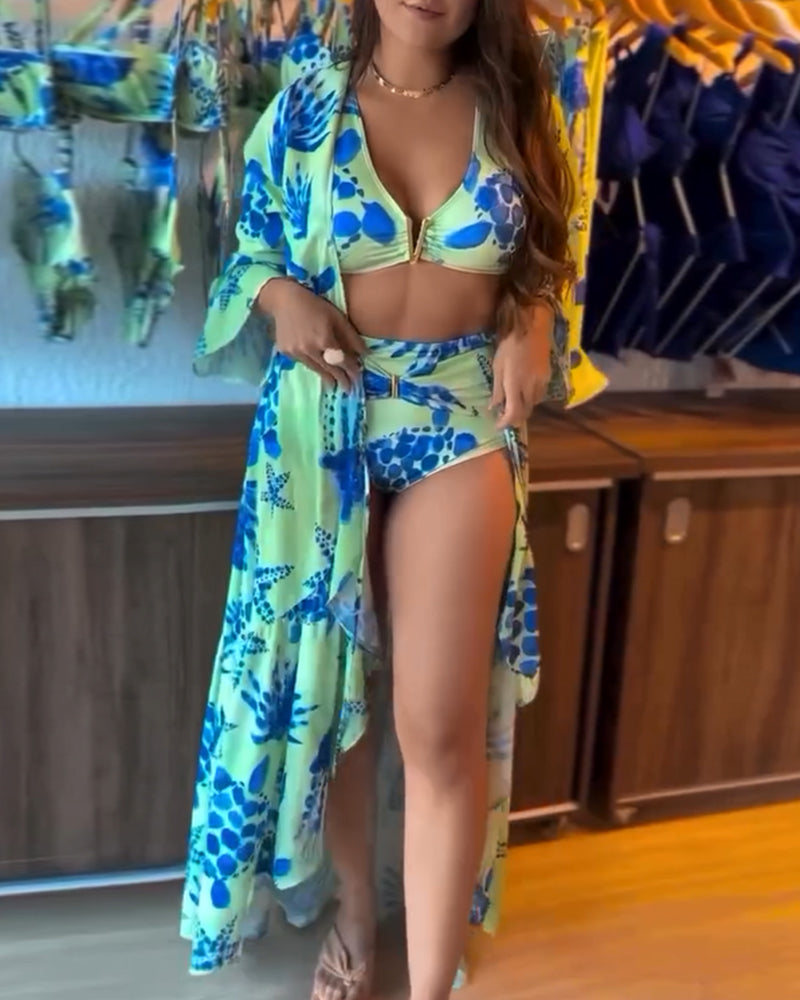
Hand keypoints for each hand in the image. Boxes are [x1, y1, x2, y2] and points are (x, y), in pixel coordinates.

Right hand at [258, 278, 364, 389]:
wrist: (284, 300)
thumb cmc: (315, 305)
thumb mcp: (337, 317)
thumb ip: (351, 337)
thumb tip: (364, 354)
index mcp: (324, 339)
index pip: (341, 361)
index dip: (351, 371)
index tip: (357, 379)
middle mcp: (309, 349)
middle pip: (329, 369)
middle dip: (340, 379)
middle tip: (348, 389)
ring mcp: (296, 352)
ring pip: (315, 368)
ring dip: (326, 376)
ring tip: (333, 384)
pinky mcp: (286, 352)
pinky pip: (303, 362)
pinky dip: (312, 365)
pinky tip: (317, 366)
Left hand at [490, 308, 552, 429]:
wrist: (532, 327)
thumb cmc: (509, 344)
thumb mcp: (497, 366)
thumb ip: (497, 389)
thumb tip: (494, 407)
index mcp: (515, 385)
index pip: (513, 413)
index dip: (505, 423)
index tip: (498, 425)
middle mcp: (530, 387)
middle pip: (525, 412)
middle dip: (515, 417)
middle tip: (505, 415)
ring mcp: (541, 382)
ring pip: (534, 404)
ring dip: (524, 407)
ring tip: (514, 402)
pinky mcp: (548, 376)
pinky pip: (540, 394)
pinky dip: (531, 397)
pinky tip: (524, 390)